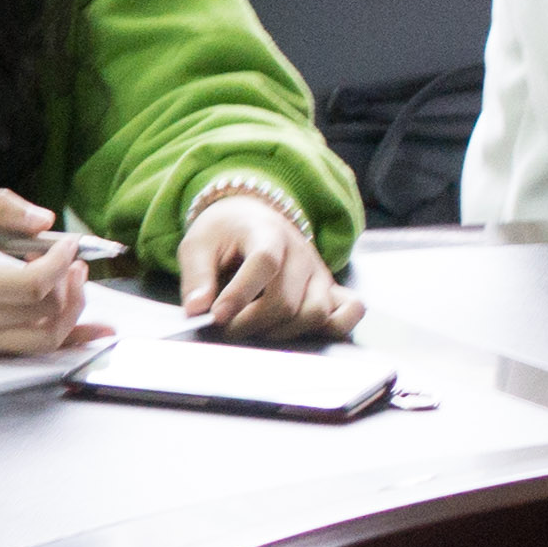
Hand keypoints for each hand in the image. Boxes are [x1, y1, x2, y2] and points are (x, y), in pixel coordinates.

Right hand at [0, 189, 95, 353]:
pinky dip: (67, 339)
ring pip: (44, 340)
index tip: (69, 243)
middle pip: (43, 313)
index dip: (60, 263)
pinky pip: (31, 350)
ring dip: (71, 309)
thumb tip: (45, 220)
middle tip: (70, 257)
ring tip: (74, 279)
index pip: (30, 286)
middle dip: (69, 283)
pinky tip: (98, 332)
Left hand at [173, 189, 364, 339]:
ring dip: (282, 331)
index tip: (217, 315)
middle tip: (226, 326)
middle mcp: (301, 252)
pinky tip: (300, 329)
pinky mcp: (331, 288)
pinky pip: (351, 311)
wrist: (254, 216)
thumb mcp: (198, 244)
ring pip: (315, 313)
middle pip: (287, 299)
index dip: (240, 293)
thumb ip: (196, 276)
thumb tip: (197, 309)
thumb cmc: (226, 232)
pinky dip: (333, 327)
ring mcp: (319, 272)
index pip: (264, 263)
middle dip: (251, 322)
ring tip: (256, 327)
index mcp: (267, 232)